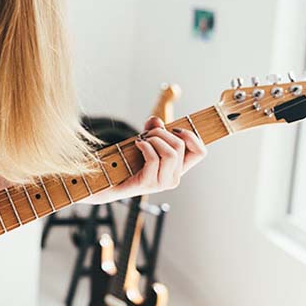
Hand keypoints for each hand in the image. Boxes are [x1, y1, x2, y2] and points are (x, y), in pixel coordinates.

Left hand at [82, 115, 207, 203]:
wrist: (105, 182)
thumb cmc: (126, 161)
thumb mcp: (144, 142)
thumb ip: (152, 130)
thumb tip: (156, 121)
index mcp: (177, 169)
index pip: (200, 153)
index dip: (192, 136)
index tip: (173, 129)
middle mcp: (173, 178)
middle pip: (180, 146)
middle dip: (162, 133)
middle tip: (146, 134)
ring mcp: (161, 184)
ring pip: (171, 152)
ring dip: (153, 139)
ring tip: (141, 139)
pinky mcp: (147, 184)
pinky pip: (154, 158)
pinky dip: (145, 146)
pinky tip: (136, 144)